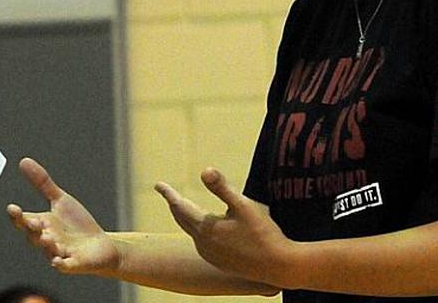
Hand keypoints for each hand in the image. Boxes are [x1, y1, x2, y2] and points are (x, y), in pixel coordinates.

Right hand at [7, 157, 119, 274]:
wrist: (100, 246)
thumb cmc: (77, 225)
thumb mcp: (61, 200)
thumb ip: (42, 183)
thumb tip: (23, 161)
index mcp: (41, 225)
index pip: (24, 221)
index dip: (17, 216)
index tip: (12, 208)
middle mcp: (46, 240)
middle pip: (33, 236)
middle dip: (31, 230)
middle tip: (31, 221)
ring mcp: (59, 254)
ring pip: (48, 251)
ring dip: (46, 245)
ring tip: (48, 238)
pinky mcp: (74, 264)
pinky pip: (65, 266)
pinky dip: (61, 265)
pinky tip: (58, 261)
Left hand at [155, 167, 291, 284]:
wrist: (279, 266)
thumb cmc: (263, 233)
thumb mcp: (244, 205)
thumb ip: (222, 188)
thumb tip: (204, 170)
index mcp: (206, 228)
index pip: (180, 206)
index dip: (169, 193)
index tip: (158, 185)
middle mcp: (203, 244)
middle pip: (182, 219)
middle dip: (175, 204)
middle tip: (167, 193)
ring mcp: (210, 255)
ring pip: (191, 232)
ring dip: (186, 218)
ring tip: (183, 207)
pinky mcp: (219, 263)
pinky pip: (201, 243)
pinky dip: (197, 231)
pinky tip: (204, 230)